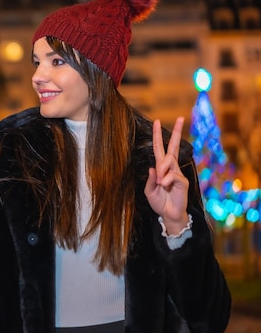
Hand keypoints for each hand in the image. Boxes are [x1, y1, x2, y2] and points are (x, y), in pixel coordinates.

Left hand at [144, 117, 189, 234]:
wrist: (169, 215)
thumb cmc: (159, 202)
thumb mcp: (149, 191)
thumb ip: (151, 180)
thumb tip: (153, 167)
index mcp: (161, 168)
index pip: (160, 149)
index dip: (157, 136)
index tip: (157, 121)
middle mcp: (171, 168)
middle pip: (173, 147)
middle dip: (177, 132)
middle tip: (180, 118)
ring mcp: (178, 174)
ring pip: (169, 162)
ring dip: (162, 170)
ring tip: (161, 184)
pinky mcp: (183, 181)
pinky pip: (173, 175)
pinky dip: (167, 180)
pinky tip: (165, 186)